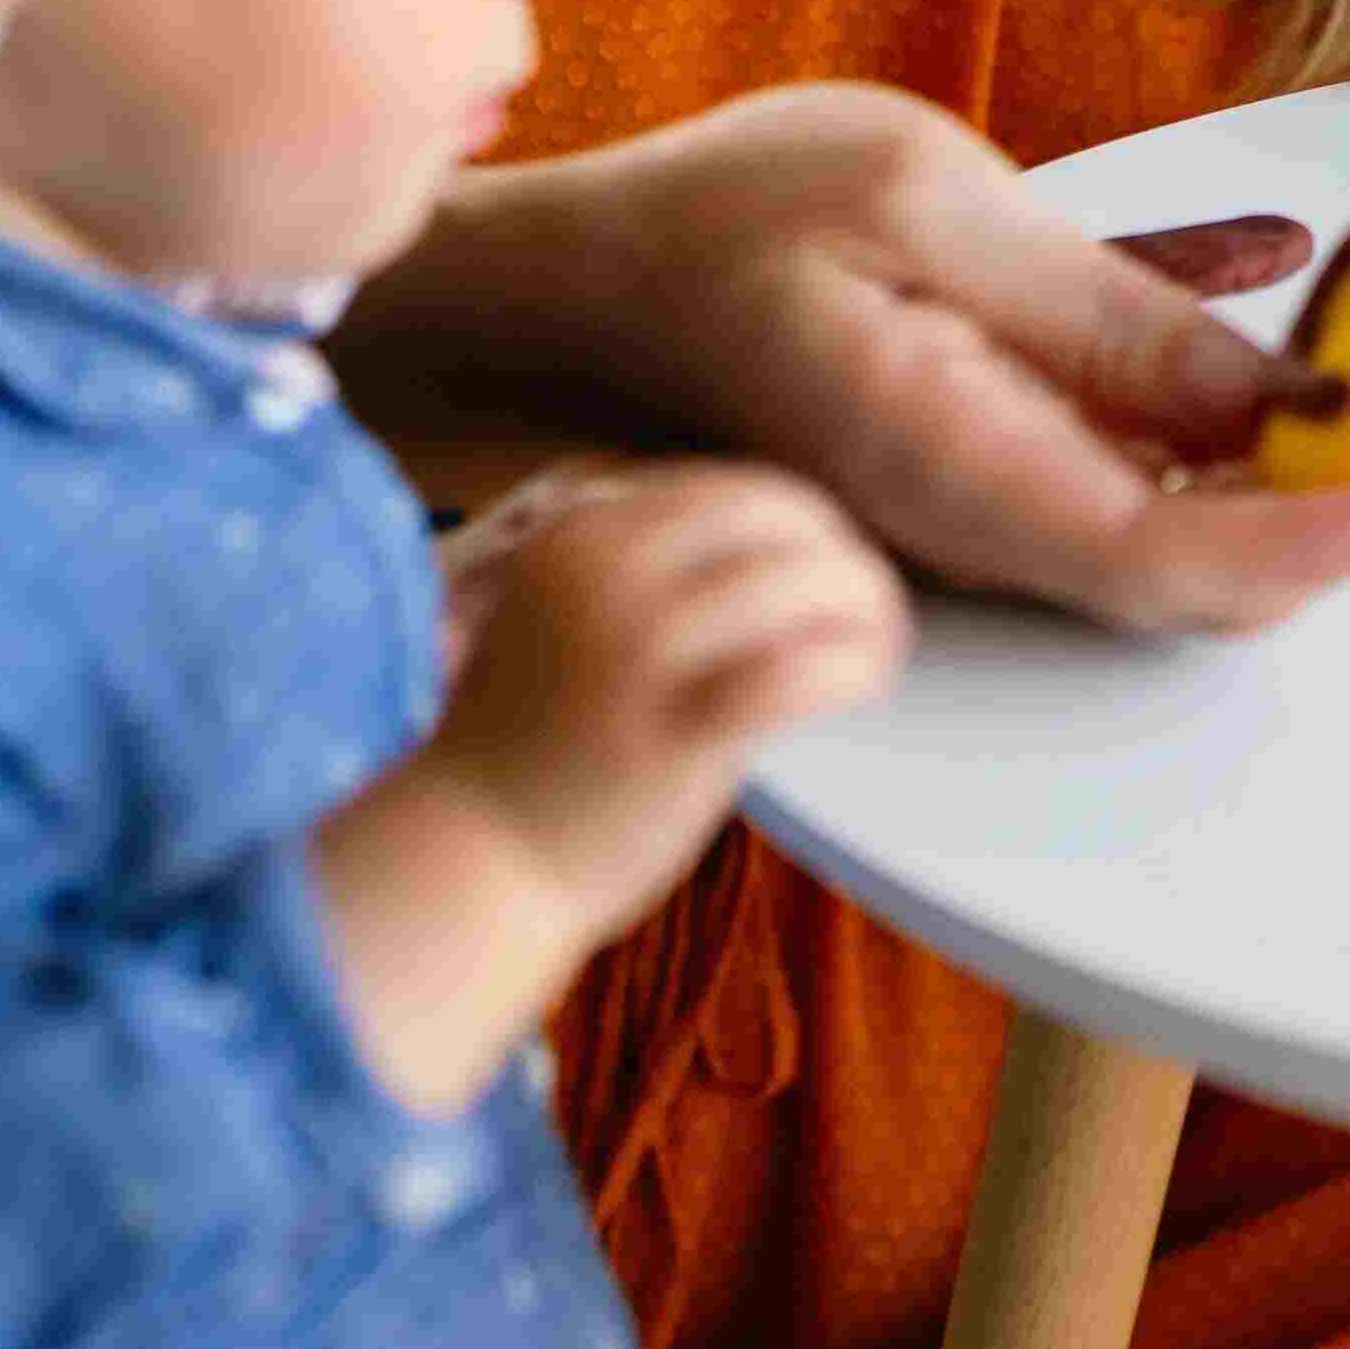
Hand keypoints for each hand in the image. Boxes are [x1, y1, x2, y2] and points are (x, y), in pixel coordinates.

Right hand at [413, 460, 905, 935]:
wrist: (472, 857)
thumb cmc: (531, 748)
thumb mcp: (568, 617)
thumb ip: (648, 574)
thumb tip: (776, 549)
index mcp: (578, 537)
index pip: (732, 492)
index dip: (801, 528)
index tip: (829, 568)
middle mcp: (606, 577)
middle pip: (779, 519)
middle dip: (840, 557)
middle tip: (871, 608)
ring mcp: (639, 652)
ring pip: (806, 582)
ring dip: (867, 609)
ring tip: (878, 649)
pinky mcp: (675, 733)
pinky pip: (803, 671)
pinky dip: (854, 665)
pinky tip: (865, 684)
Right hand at [457, 83, 1349, 632]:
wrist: (597, 281)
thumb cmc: (725, 220)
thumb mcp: (920, 202)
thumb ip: (1097, 307)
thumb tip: (1271, 388)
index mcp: (957, 471)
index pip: (1178, 558)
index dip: (1327, 540)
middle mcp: (999, 520)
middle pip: (1228, 556)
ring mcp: (1013, 498)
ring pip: (1219, 508)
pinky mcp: (1025, 453)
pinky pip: (1175, 447)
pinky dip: (1276, 392)